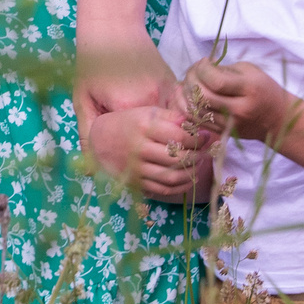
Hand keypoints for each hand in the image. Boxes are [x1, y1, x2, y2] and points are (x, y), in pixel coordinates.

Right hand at [84, 102, 213, 201]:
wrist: (99, 142)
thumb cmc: (127, 124)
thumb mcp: (146, 113)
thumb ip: (171, 117)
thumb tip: (197, 126)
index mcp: (143, 127)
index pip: (179, 137)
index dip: (197, 138)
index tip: (205, 137)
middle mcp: (139, 149)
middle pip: (177, 158)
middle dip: (197, 156)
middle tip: (204, 152)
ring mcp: (137, 168)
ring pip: (172, 177)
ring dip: (191, 173)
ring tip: (198, 165)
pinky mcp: (136, 183)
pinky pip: (163, 190)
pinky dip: (181, 187)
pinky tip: (188, 178)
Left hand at [187, 58, 296, 142]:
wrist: (278, 118)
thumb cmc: (263, 89)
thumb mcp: (250, 71)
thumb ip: (224, 69)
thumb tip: (199, 69)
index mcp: (249, 90)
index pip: (216, 81)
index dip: (203, 69)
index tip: (205, 61)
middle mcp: (239, 109)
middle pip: (203, 96)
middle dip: (191, 79)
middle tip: (193, 71)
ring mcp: (231, 124)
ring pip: (196, 110)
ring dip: (184, 92)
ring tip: (187, 81)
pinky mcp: (224, 133)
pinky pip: (196, 121)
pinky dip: (185, 106)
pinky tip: (185, 94)